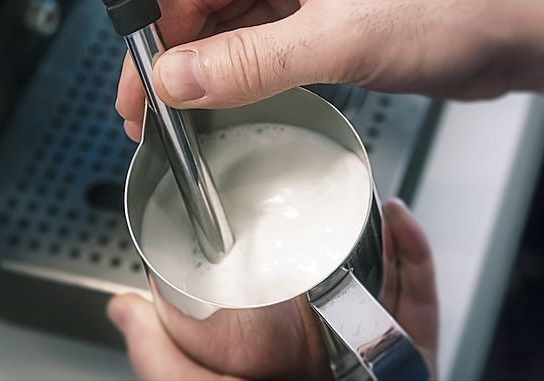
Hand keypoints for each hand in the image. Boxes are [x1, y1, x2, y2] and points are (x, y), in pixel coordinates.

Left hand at [107, 199, 437, 379]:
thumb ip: (162, 357)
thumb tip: (122, 311)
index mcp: (278, 348)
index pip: (279, 286)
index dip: (279, 244)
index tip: (269, 200)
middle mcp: (325, 340)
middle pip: (338, 273)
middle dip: (337, 229)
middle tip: (326, 187)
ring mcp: (370, 342)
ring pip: (383, 274)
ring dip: (380, 229)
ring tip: (365, 192)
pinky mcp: (411, 347)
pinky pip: (420, 295)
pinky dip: (417, 254)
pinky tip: (400, 219)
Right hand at [117, 0, 543, 146]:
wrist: (526, 26)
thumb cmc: (457, 2)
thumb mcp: (342, 36)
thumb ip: (252, 61)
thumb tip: (177, 77)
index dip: (156, 40)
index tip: (138, 90)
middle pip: (210, 8)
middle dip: (182, 62)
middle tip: (158, 116)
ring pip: (242, 31)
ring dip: (217, 74)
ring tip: (193, 120)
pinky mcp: (338, 20)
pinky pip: (276, 48)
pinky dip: (254, 78)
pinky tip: (242, 106)